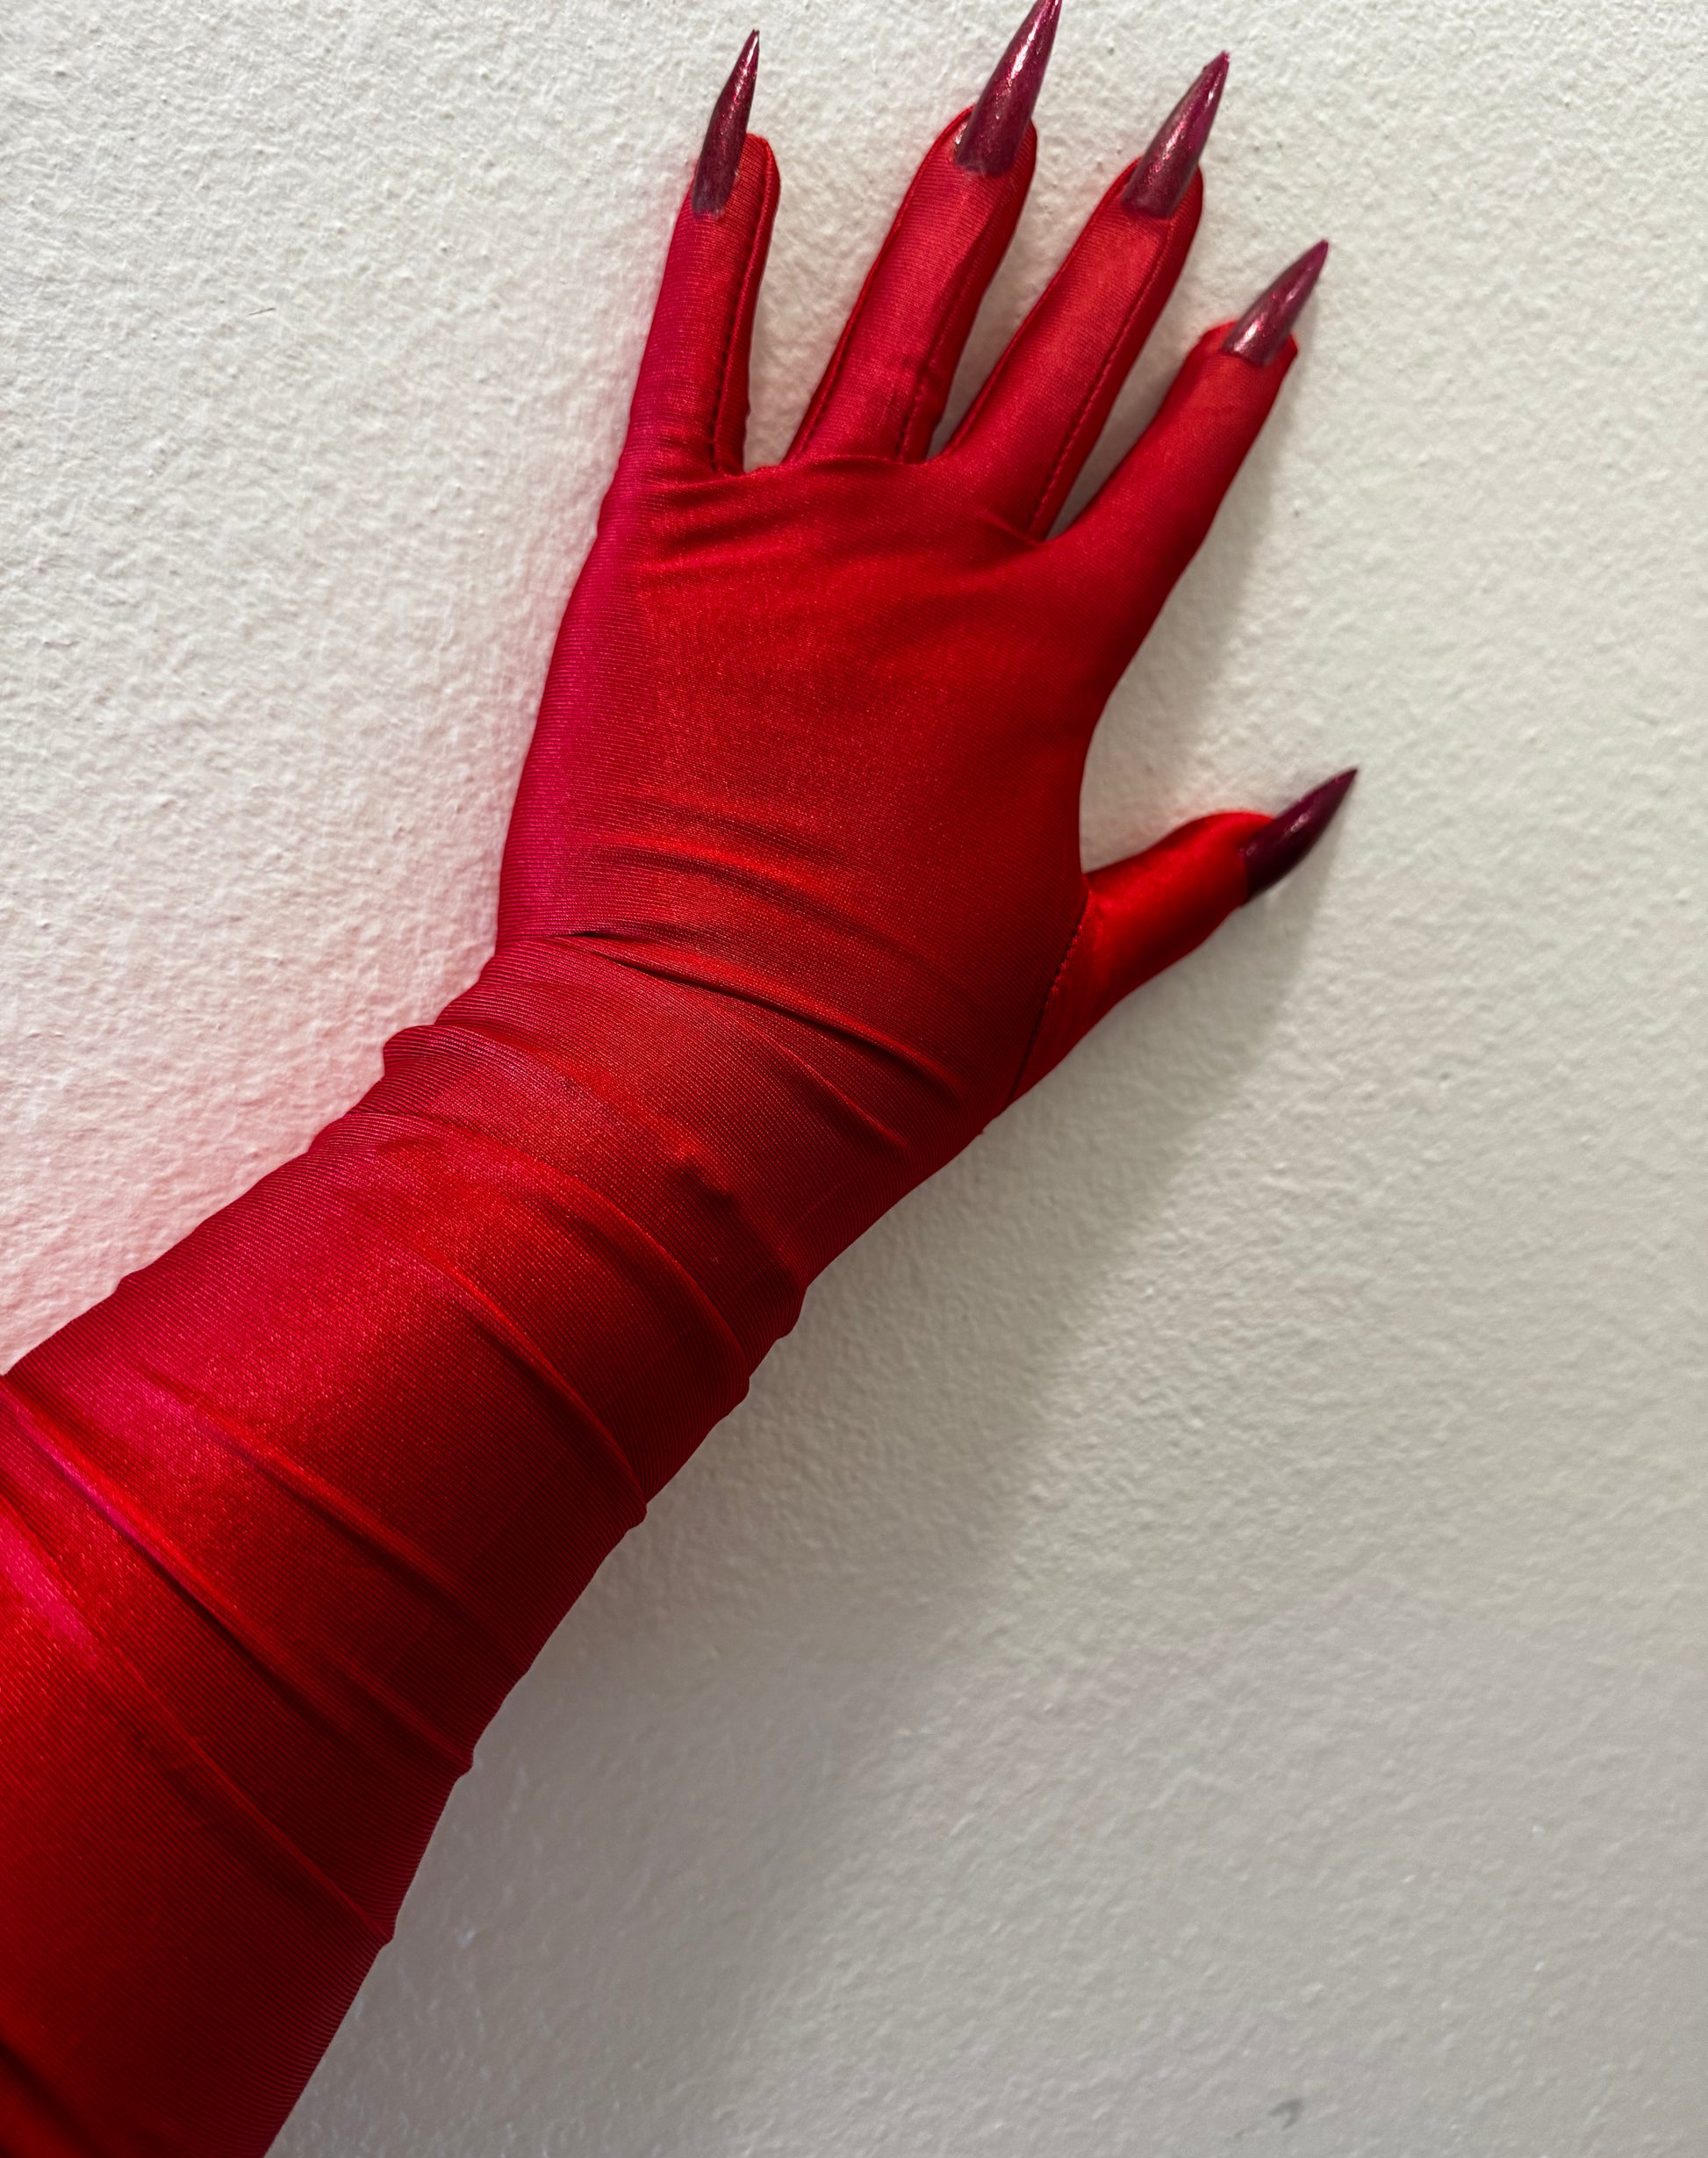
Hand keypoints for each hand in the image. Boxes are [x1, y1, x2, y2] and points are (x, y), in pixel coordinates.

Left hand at [499, 5, 1348, 1162]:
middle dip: (1138, 233)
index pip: (1172, 482)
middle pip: (1063, 366)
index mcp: (1043, 667)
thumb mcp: (1077, 971)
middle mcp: (936, 572)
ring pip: (904, 325)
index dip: (1239, 377)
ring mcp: (794, 545)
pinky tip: (746, 131)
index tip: (1280, 287)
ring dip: (973, 191)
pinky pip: (689, 356)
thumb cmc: (876, 1045)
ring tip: (1022, 72)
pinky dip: (713, 238)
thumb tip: (1313, 808)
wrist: (691, 1077)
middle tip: (1189, 119)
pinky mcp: (656, 550)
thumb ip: (1204, 873)